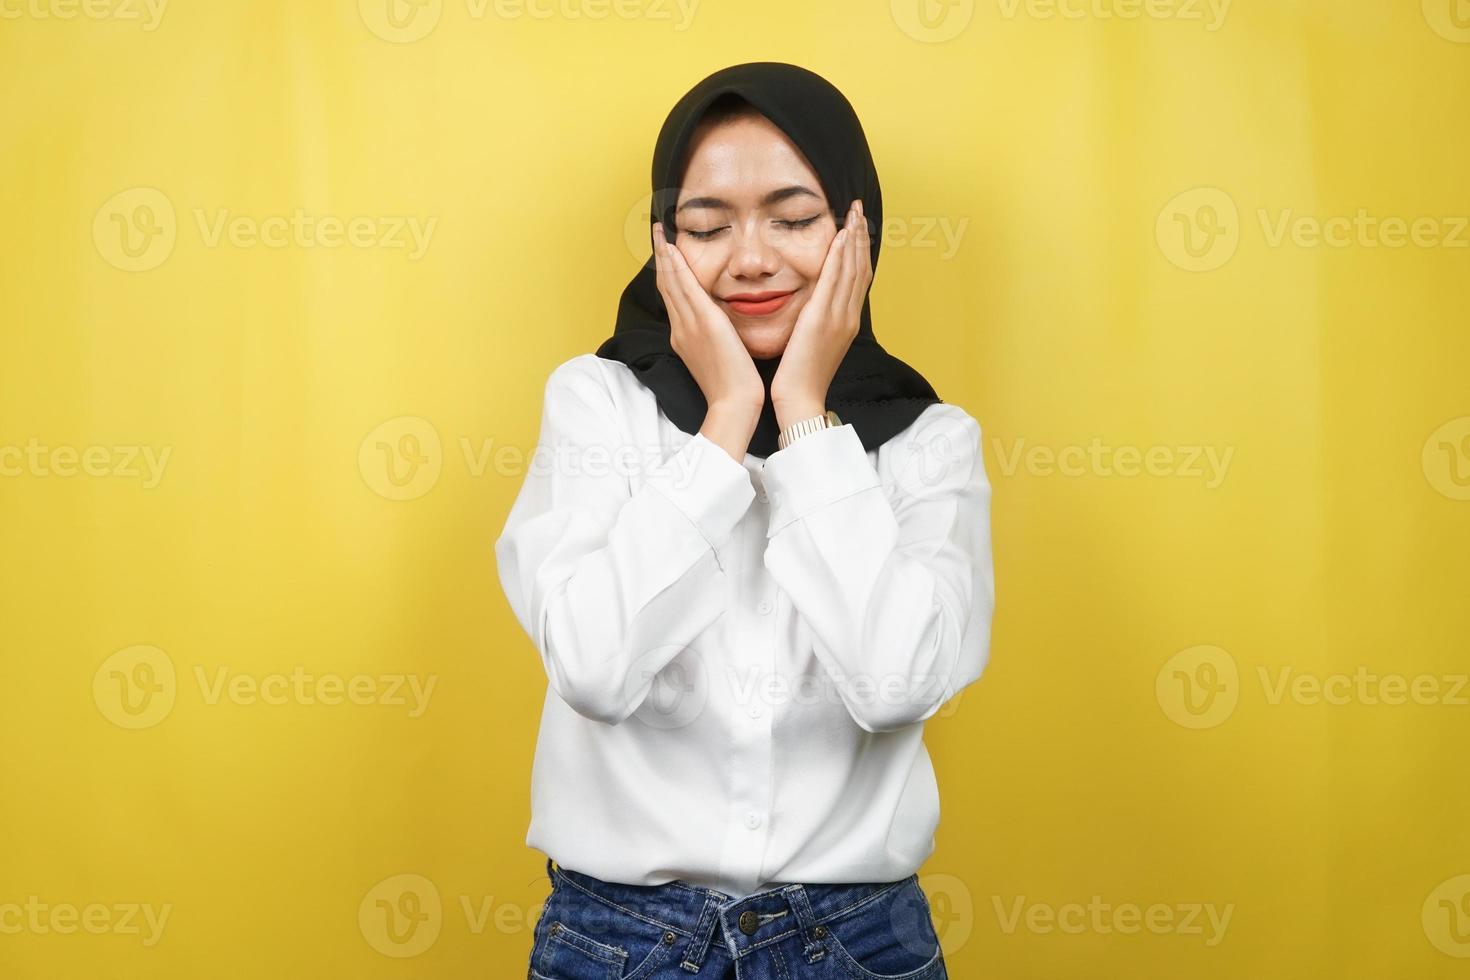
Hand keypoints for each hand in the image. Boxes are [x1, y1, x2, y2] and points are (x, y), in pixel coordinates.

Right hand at [651, 221, 763, 458]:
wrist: (734, 404)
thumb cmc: (733, 386)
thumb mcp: (719, 356)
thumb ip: (714, 337)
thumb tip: (716, 326)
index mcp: (684, 336)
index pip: (673, 297)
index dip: (667, 273)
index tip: (665, 252)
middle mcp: (681, 327)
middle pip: (666, 285)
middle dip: (660, 258)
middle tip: (656, 232)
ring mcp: (689, 324)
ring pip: (671, 282)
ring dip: (664, 255)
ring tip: (660, 232)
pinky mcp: (703, 322)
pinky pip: (685, 287)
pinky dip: (676, 266)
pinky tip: (671, 248)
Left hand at [770, 199, 871, 427]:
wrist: (800, 399)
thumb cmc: (801, 377)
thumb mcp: (813, 344)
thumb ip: (817, 321)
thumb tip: (813, 307)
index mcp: (846, 322)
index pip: (858, 277)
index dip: (859, 250)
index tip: (857, 227)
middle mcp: (848, 316)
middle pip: (861, 267)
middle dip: (861, 236)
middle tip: (858, 209)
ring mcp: (839, 317)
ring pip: (852, 269)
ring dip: (854, 238)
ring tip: (853, 213)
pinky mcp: (823, 319)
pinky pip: (835, 281)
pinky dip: (840, 256)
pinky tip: (841, 237)